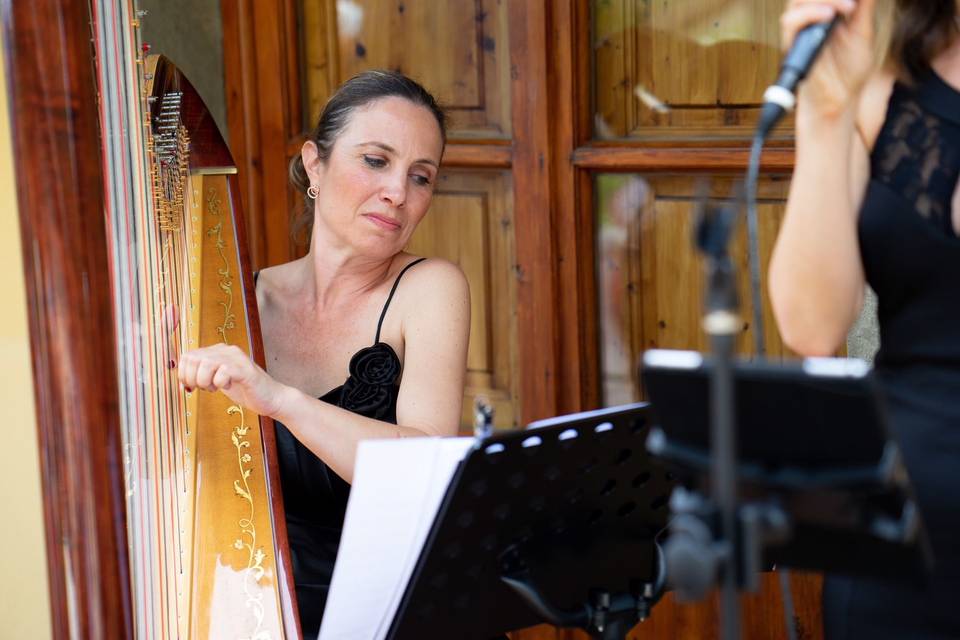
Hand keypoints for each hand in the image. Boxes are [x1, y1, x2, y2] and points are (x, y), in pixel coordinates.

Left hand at [178, 343, 287, 417]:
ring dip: (205, 381)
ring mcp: (237, 358)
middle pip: (193, 358)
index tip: (190, 387)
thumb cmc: (245, 390)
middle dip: (192, 378)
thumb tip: (180, 380)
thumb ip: (202, 375)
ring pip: (206, 363)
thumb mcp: (217, 380)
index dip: (183, 373)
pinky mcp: (245, 370)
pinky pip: (223, 372)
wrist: (271, 398)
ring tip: (215, 388)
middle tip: (202, 389)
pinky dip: (220, 383)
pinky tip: (229, 386)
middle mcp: (227, 350)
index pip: (188, 355)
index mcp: (218, 351)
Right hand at [781, 0, 877, 117]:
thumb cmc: (850, 70)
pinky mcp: (791, 45)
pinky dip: (809, 14)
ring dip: (821, 0)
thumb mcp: (864, 32)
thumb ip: (864, 7)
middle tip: (853, 2)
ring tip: (848, 6)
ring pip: (797, 1)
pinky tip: (829, 16)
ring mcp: (800, 31)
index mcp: (827, 12)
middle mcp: (810, 19)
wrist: (840, 99)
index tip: (857, 0)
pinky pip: (790, 22)